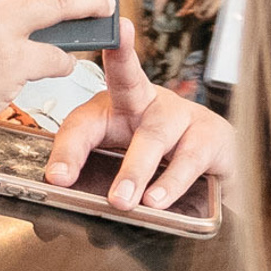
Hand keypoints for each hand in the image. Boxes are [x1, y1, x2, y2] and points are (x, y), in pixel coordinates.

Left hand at [42, 21, 234, 211]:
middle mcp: (147, 102)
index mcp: (116, 109)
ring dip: (135, 170)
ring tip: (122, 200)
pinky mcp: (210, 134)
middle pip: (127, 82)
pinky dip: (171, 182)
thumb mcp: (125, 169)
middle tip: (106, 83)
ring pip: (153, 135)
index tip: (56, 178)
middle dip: (118, 63)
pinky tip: (158, 199)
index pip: (83, 121)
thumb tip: (74, 207)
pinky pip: (189, 157)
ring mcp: (181, 115)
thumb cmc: (162, 164)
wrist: (214, 169)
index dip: (67, 149)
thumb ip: (100, 183)